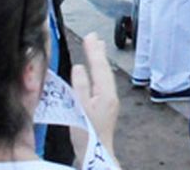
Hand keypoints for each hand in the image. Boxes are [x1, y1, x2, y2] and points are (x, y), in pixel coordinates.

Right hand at [71, 33, 118, 158]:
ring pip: (105, 75)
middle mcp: (110, 96)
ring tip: (97, 47)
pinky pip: (103, 82)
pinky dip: (99, 71)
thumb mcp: (80, 109)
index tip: (89, 36)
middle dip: (98, 52)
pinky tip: (95, 71)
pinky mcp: (106, 107)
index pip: (99, 67)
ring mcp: (110, 101)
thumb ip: (80, 86)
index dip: (94, 51)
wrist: (97, 154)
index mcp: (105, 94)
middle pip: (104, 69)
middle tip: (94, 37)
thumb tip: (79, 67)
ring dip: (99, 60)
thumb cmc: (87, 134)